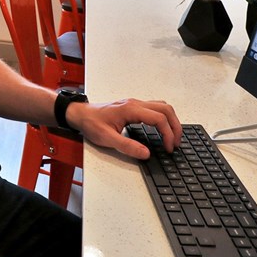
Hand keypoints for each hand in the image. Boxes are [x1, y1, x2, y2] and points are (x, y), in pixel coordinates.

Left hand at [67, 98, 182, 159]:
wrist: (80, 114)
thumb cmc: (91, 124)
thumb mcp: (107, 139)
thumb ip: (127, 146)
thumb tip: (146, 153)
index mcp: (131, 109)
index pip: (159, 118)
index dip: (168, 134)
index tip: (169, 148)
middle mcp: (135, 104)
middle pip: (166, 109)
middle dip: (175, 126)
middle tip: (176, 143)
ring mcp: (135, 104)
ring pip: (162, 106)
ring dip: (171, 121)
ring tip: (173, 137)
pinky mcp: (133, 107)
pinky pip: (155, 108)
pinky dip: (164, 118)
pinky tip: (162, 129)